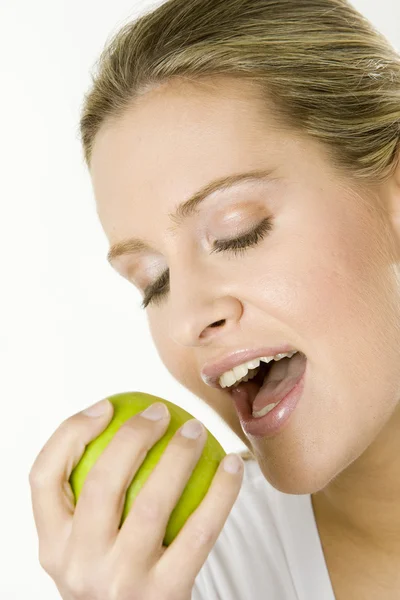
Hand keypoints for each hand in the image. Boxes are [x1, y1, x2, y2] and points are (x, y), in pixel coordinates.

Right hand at [29, 400, 243, 599]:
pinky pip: (200, 532)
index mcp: (53, 545)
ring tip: (197, 429)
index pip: (44, 476)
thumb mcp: (84, 545)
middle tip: (161, 412)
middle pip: (102, 482)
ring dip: (180, 456)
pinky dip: (220, 493)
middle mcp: (79, 564)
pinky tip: (232, 465)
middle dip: (133, 434)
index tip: (106, 406)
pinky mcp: (165, 594)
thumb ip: (88, 499)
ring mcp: (121, 581)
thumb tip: (115, 419)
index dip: (71, 432)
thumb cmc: (113, 572)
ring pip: (152, 503)